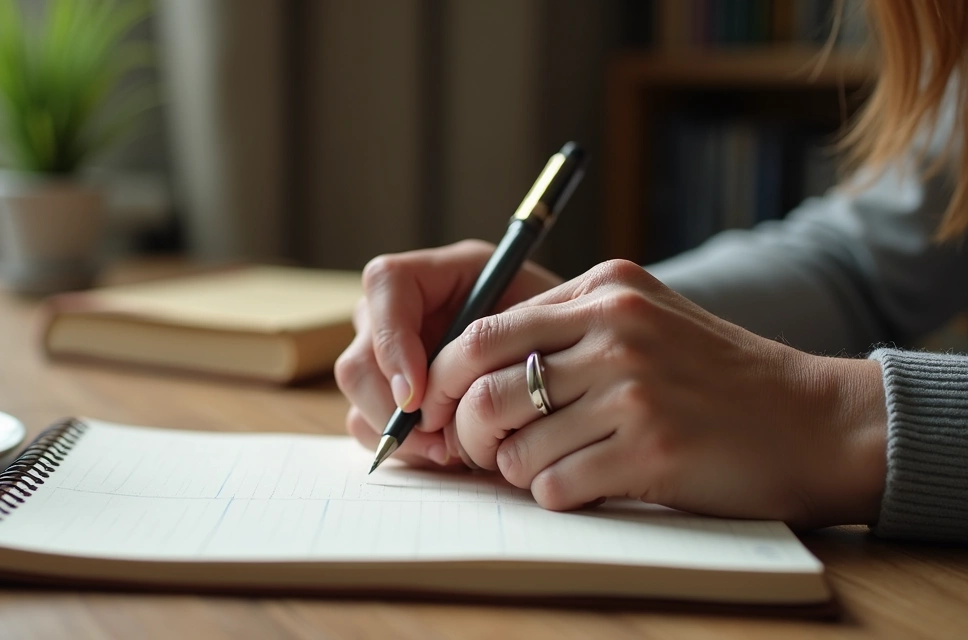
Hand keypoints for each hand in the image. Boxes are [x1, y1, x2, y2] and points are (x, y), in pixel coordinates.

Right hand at [335, 240, 562, 467]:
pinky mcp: (389, 395)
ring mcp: (386, 355)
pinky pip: (368, 425)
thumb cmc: (555, 336)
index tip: (417, 393)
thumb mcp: (537, 321)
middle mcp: (398, 312)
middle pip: (358, 355)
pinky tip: (445, 453)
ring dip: (400, 433)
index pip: (386, 283)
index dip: (392, 338)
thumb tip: (431, 393)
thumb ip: (489, 343)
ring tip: (451, 451)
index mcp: (434, 275)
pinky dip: (403, 447)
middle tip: (438, 441)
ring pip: (359, 399)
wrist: (562, 369)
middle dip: (390, 407)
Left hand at [418, 259, 887, 528]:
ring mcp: (634, 390)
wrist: (814, 421)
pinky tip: (587, 483)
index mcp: (606, 291)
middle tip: (479, 450)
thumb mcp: (646, 318)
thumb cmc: (717, 377)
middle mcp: (616, 331)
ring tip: (549, 466)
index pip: (483, 331)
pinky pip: (555, 484)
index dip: (443, 379)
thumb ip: (568, 325)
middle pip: (485, 387)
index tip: (436, 408)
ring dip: (517, 468)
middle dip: (466, 430)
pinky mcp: (652, 449)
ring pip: (516, 444)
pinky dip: (556, 494)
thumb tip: (471, 363)